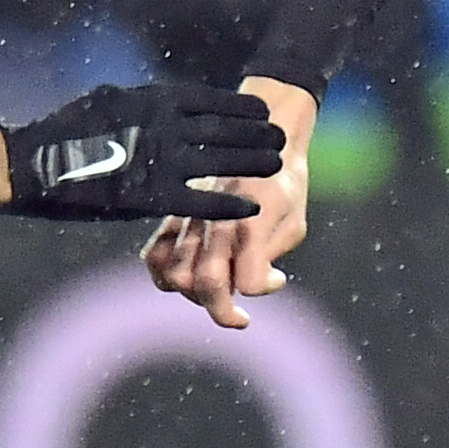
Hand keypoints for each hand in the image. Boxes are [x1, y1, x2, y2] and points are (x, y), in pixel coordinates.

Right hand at [0, 82, 282, 220]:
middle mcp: (163, 125)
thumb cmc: (65, 132)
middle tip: (283, 140)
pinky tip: (252, 208)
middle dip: (258, 135)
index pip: (212, 101)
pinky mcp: (148, 194)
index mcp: (153, 101)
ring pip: (221, 160)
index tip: (263, 112)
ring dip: (253, 163)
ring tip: (278, 167)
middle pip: (225, 128)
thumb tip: (162, 104)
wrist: (31, 163)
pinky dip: (229, 204)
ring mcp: (158, 159)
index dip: (241, 108)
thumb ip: (141, 104)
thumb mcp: (109, 101)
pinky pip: (200, 199)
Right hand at [143, 78, 314, 328]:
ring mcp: (189, 219)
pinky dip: (164, 276)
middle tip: (240, 315)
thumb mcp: (294, 220)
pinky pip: (153, 256)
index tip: (278, 278)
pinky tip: (185, 279)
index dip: (262, 287)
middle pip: (206, 285)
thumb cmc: (282, 181)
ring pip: (176, 277)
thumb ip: (272, 253)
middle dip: (223, 309)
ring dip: (196, 295)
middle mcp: (214, 222)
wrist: (258, 133)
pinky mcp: (172, 216)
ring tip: (216, 292)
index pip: (248, 280)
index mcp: (250, 220)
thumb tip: (257, 285)